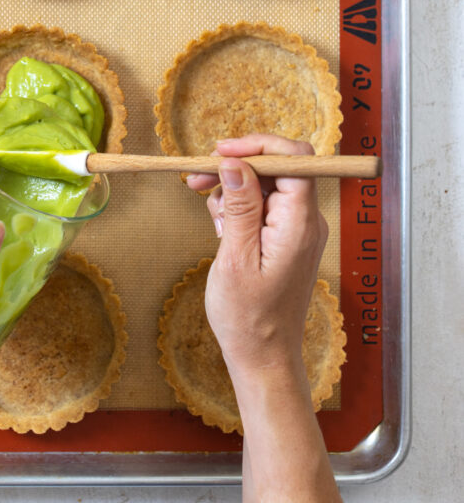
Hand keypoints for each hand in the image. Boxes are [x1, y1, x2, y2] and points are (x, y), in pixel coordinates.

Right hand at [187, 135, 327, 387]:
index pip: (295, 159)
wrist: (262, 356)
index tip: (220, 151)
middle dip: (235, 168)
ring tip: (212, 220)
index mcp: (299, 223)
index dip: (258, 146)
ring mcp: (296, 229)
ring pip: (264, 185)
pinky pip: (261, 206)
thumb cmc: (248, 317)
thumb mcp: (235, 257)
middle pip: (275, 168)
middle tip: (196, 180)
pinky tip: (221, 230)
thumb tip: (235, 162)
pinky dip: (237, 209)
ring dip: (232, 191)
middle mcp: (305, 221)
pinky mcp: (285, 238)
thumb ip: (240, 206)